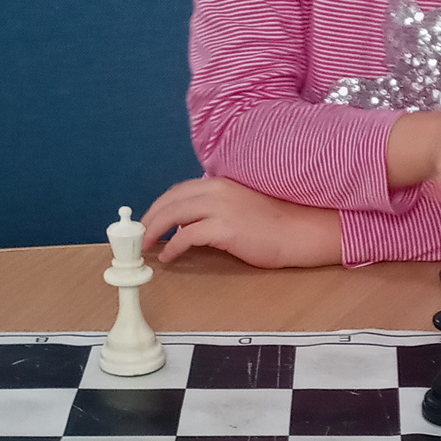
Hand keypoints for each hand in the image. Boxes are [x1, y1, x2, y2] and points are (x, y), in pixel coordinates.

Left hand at [143, 177, 344, 268]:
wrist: (302, 230)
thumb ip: (217, 209)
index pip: (179, 191)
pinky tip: (169, 257)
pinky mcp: (225, 228)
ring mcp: (220, 207)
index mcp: (220, 183)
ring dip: (155, 231)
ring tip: (147, 246)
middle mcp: (216, 190)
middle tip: (138, 236)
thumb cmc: (277, 222)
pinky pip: (187, 237)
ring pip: (173, 215)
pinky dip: (174, 247)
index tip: (148, 221)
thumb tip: (191, 225)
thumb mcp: (242, 206)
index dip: (159, 206)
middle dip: (149, 218)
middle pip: (170, 201)